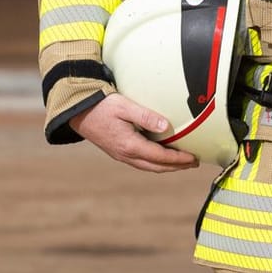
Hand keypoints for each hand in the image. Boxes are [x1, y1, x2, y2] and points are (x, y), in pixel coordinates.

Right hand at [68, 94, 199, 172]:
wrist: (77, 112)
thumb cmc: (101, 106)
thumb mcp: (124, 106)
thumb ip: (145, 116)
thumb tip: (166, 126)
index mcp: (129, 145)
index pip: (160, 156)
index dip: (179, 159)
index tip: (193, 158)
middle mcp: (126, 155)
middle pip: (157, 167)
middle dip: (177, 167)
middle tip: (193, 163)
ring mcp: (121, 155)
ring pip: (149, 167)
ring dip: (166, 166)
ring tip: (181, 163)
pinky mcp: (118, 152)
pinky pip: (141, 162)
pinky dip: (155, 163)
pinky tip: (161, 157)